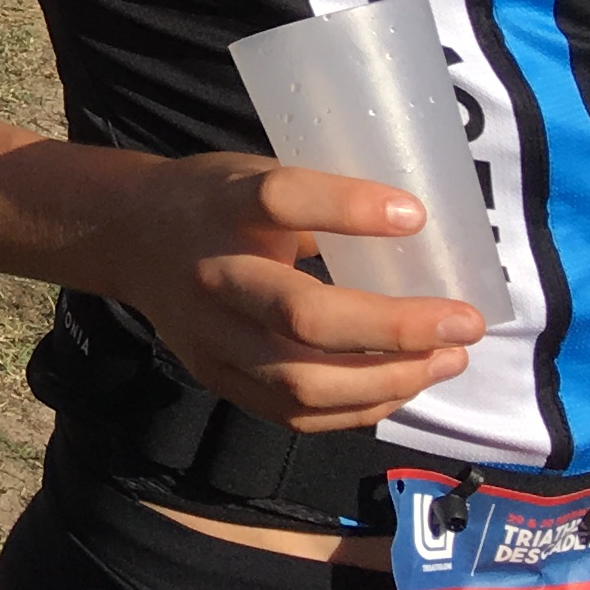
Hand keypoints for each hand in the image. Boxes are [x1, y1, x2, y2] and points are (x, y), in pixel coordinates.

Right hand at [83, 156, 480, 429]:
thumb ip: (321, 206)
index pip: (281, 200)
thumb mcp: (257, 175)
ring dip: (388, 379)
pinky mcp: (216, 377)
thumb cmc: (214, 201)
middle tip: (462, 324)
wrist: (126, 237)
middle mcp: (212, 275)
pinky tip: (400, 385)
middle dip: (394, 329)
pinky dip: (358, 408)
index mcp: (222, 206)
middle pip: (301, 316)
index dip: (348, 208)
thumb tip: (420, 236)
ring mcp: (210, 337)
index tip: (416, 215)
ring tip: (446, 362)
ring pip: (301, 382)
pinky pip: (293, 413)